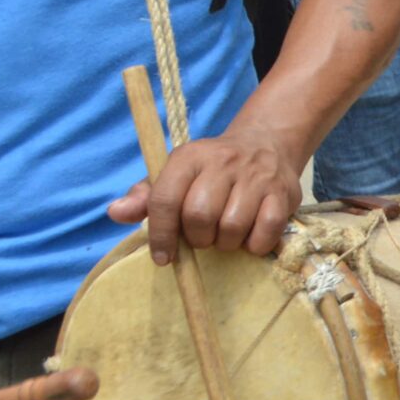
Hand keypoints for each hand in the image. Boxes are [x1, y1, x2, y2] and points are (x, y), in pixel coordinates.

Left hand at [108, 129, 302, 262]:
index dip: (160, 234)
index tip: (162, 257)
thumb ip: (145, 197)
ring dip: (224, 243)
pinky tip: (249, 238)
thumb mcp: (174, 174)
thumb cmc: (211, 170)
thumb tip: (115, 212)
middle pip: (199, 215)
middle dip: (196, 239)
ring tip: (224, 236)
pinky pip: (266, 231)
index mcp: (190, 157)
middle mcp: (223, 161)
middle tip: (201, 238)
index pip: (165, 199)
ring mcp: (257, 176)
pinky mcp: (284, 192)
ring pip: (232, 226)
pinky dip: (254, 244)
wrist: (266, 143)